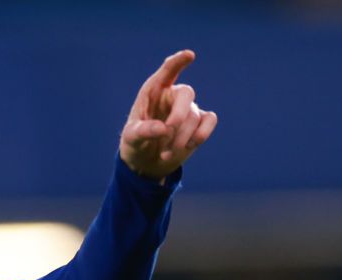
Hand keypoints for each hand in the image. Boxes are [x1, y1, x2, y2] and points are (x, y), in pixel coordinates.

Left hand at [119, 49, 217, 180]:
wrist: (146, 163)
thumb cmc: (135, 144)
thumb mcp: (131, 139)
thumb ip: (142, 131)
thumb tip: (163, 128)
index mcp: (154, 90)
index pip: (168, 71)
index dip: (178, 62)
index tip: (189, 55)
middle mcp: (173, 95)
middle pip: (186, 94)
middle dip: (178, 115)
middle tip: (167, 131)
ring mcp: (188, 108)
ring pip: (193, 117)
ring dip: (180, 138)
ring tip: (165, 153)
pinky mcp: (200, 123)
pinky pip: (209, 121)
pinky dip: (201, 135)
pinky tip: (188, 146)